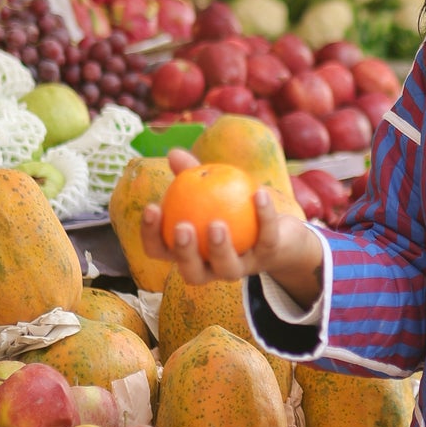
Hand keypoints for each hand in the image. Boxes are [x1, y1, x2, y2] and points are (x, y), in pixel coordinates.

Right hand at [140, 151, 325, 306]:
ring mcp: (240, 266)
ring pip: (227, 269)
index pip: (159, 251)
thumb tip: (174, 153)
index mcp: (189, 252)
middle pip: (191, 273)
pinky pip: (266, 238)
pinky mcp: (268, 256)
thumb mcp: (210, 189)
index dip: (151, 234)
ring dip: (220, 248)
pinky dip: (264, 215)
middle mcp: (211, 267)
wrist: (274, 228)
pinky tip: (259, 193)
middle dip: (184, 252)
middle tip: (183, 227)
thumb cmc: (230, 207)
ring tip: (217, 223)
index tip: (152, 207)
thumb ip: (191, 173)